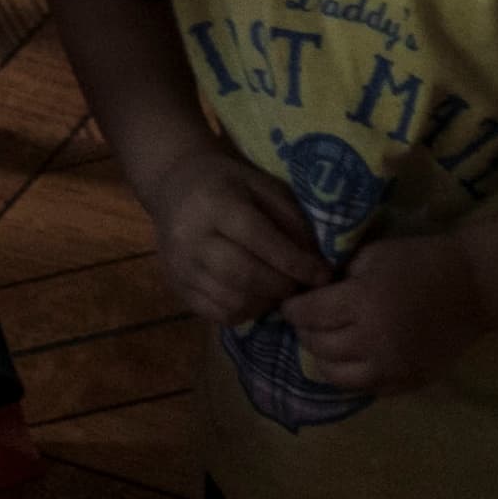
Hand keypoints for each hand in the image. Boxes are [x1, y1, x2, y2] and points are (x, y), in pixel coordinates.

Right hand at [142, 150, 329, 327]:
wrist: (174, 186)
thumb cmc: (229, 184)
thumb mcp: (263, 187)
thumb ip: (291, 221)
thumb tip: (316, 265)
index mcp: (212, 203)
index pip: (258, 239)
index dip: (295, 262)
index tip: (323, 275)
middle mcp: (188, 236)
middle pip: (244, 275)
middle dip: (282, 286)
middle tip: (302, 286)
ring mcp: (179, 265)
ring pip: (232, 301)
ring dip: (266, 302)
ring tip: (280, 290)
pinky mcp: (177, 287)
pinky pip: (218, 314)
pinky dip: (246, 312)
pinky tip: (256, 296)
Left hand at [282, 234, 487, 395]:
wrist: (473, 287)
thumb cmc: (420, 261)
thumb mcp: (371, 256)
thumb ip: (337, 279)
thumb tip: (308, 296)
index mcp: (362, 303)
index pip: (307, 315)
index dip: (292, 309)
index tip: (290, 304)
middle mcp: (374, 341)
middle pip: (318, 347)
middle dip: (305, 332)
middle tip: (306, 322)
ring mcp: (394, 367)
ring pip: (338, 377)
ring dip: (324, 360)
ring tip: (326, 344)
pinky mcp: (411, 382)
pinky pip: (368, 389)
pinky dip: (353, 376)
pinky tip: (352, 360)